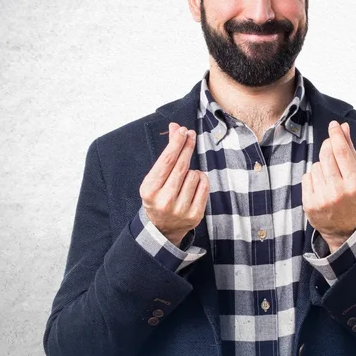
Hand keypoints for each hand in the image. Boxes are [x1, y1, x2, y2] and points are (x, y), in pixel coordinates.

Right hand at [139, 122, 209, 246]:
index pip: (167, 161)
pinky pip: (204, 186)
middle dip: (187, 146)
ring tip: (185, 177)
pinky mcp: (195, 215)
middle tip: (190, 134)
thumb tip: (175, 127)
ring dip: (192, 170)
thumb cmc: (158, 196)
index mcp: (150, 190)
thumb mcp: (155, 177)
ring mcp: (180, 210)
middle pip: (182, 166)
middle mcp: (164, 201)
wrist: (161, 228)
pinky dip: (201, 179)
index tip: (183, 130)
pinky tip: (194, 182)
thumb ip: (166, 153)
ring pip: (195, 175)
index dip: (176, 143)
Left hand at [301, 121, 355, 252]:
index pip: (342, 152)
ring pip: (315, 165)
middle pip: (326, 155)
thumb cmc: (354, 198)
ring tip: (329, 179)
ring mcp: (322, 199)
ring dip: (321, 166)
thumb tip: (343, 127)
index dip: (336, 135)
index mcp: (355, 184)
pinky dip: (312, 178)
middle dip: (327, 146)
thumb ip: (350, 151)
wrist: (344, 230)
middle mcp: (338, 192)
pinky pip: (306, 177)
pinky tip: (321, 187)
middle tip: (330, 147)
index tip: (333, 125)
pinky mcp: (309, 204)